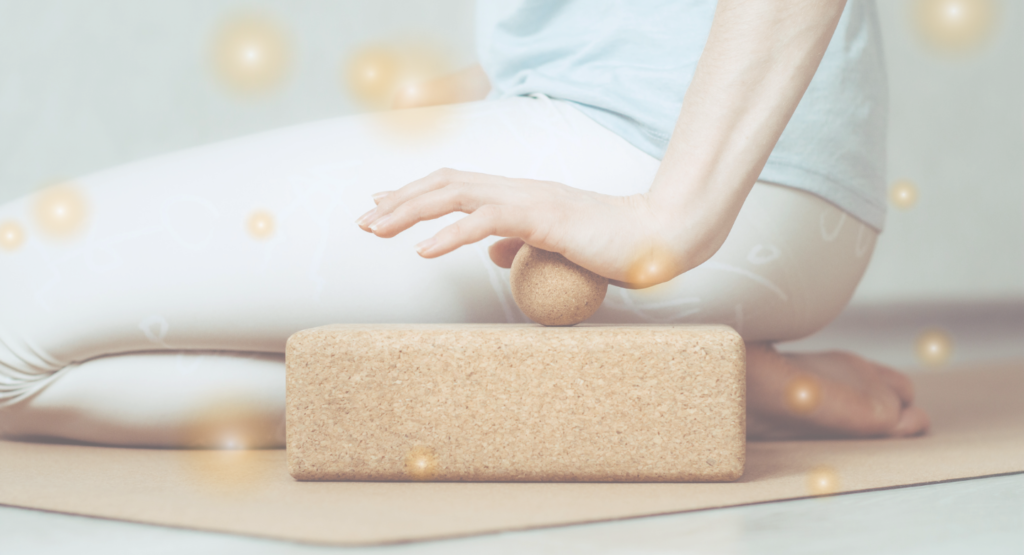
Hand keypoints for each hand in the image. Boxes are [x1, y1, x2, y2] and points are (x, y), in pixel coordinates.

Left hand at [355, 168, 689, 286]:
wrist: (656, 238)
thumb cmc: (610, 246)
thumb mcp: (555, 248)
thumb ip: (521, 247)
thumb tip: (494, 255)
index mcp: (518, 196)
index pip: (456, 185)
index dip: (414, 193)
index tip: (380, 206)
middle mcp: (517, 189)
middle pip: (444, 183)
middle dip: (398, 200)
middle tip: (363, 221)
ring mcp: (529, 199)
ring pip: (455, 194)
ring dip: (410, 211)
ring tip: (378, 229)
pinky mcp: (542, 217)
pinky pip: (486, 222)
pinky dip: (449, 235)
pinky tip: (423, 251)